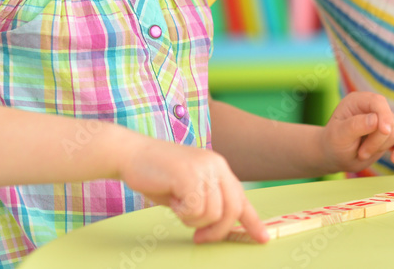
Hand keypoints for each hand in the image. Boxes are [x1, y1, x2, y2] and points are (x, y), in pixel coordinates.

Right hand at [117, 137, 267, 243]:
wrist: (131, 153)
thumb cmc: (157, 174)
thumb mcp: (189, 188)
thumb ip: (207, 201)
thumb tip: (220, 226)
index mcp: (219, 168)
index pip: (242, 198)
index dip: (252, 221)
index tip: (262, 239)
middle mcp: (216, 166)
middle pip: (232, 210)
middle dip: (217, 231)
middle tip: (200, 238)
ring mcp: (204, 168)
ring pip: (213, 213)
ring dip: (193, 220)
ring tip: (179, 207)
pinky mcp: (189, 174)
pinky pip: (196, 209)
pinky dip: (183, 213)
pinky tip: (173, 200)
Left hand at [319, 91, 393, 171]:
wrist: (336, 155)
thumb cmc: (334, 143)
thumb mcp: (338, 135)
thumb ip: (355, 126)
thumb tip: (375, 120)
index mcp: (358, 101)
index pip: (378, 102)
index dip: (384, 115)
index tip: (385, 131)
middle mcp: (373, 107)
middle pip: (389, 122)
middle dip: (376, 142)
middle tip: (360, 153)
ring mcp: (384, 119)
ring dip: (380, 148)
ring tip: (362, 153)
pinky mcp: (392, 132)